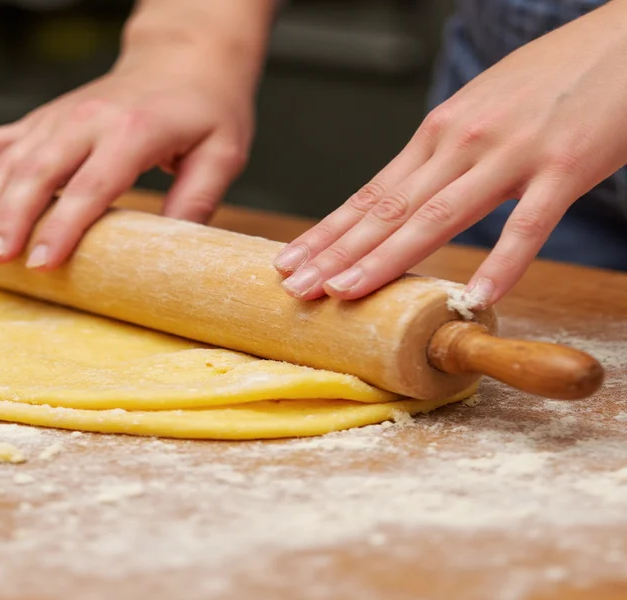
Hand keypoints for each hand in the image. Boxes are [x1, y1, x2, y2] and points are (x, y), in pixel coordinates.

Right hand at [0, 34, 256, 268]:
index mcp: (133, 131)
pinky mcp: (45, 118)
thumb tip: (176, 247)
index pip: (92, 185)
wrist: (185, 60)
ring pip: (9, 159)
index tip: (43, 264)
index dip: (65, 227)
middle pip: (38, 172)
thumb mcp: (223, 153)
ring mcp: (59, 116)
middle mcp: (87, 120)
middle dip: (14, 219)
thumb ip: (199, 198)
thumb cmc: (207, 109)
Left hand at [274, 0, 626, 306]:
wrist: (624, 38)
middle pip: (388, 209)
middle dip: (336, 252)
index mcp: (438, 132)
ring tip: (346, 292)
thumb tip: (405, 197)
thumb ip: (442, 155)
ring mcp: (511, 153)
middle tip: (296, 286)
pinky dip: (502, 261)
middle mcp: (462, 142)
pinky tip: (476, 296)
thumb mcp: (479, 111)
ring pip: (437, 216)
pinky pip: (528, 223)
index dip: (328, 232)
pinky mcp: (565, 165)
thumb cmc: (551, 78)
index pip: (371, 193)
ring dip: (386, 259)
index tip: (292, 261)